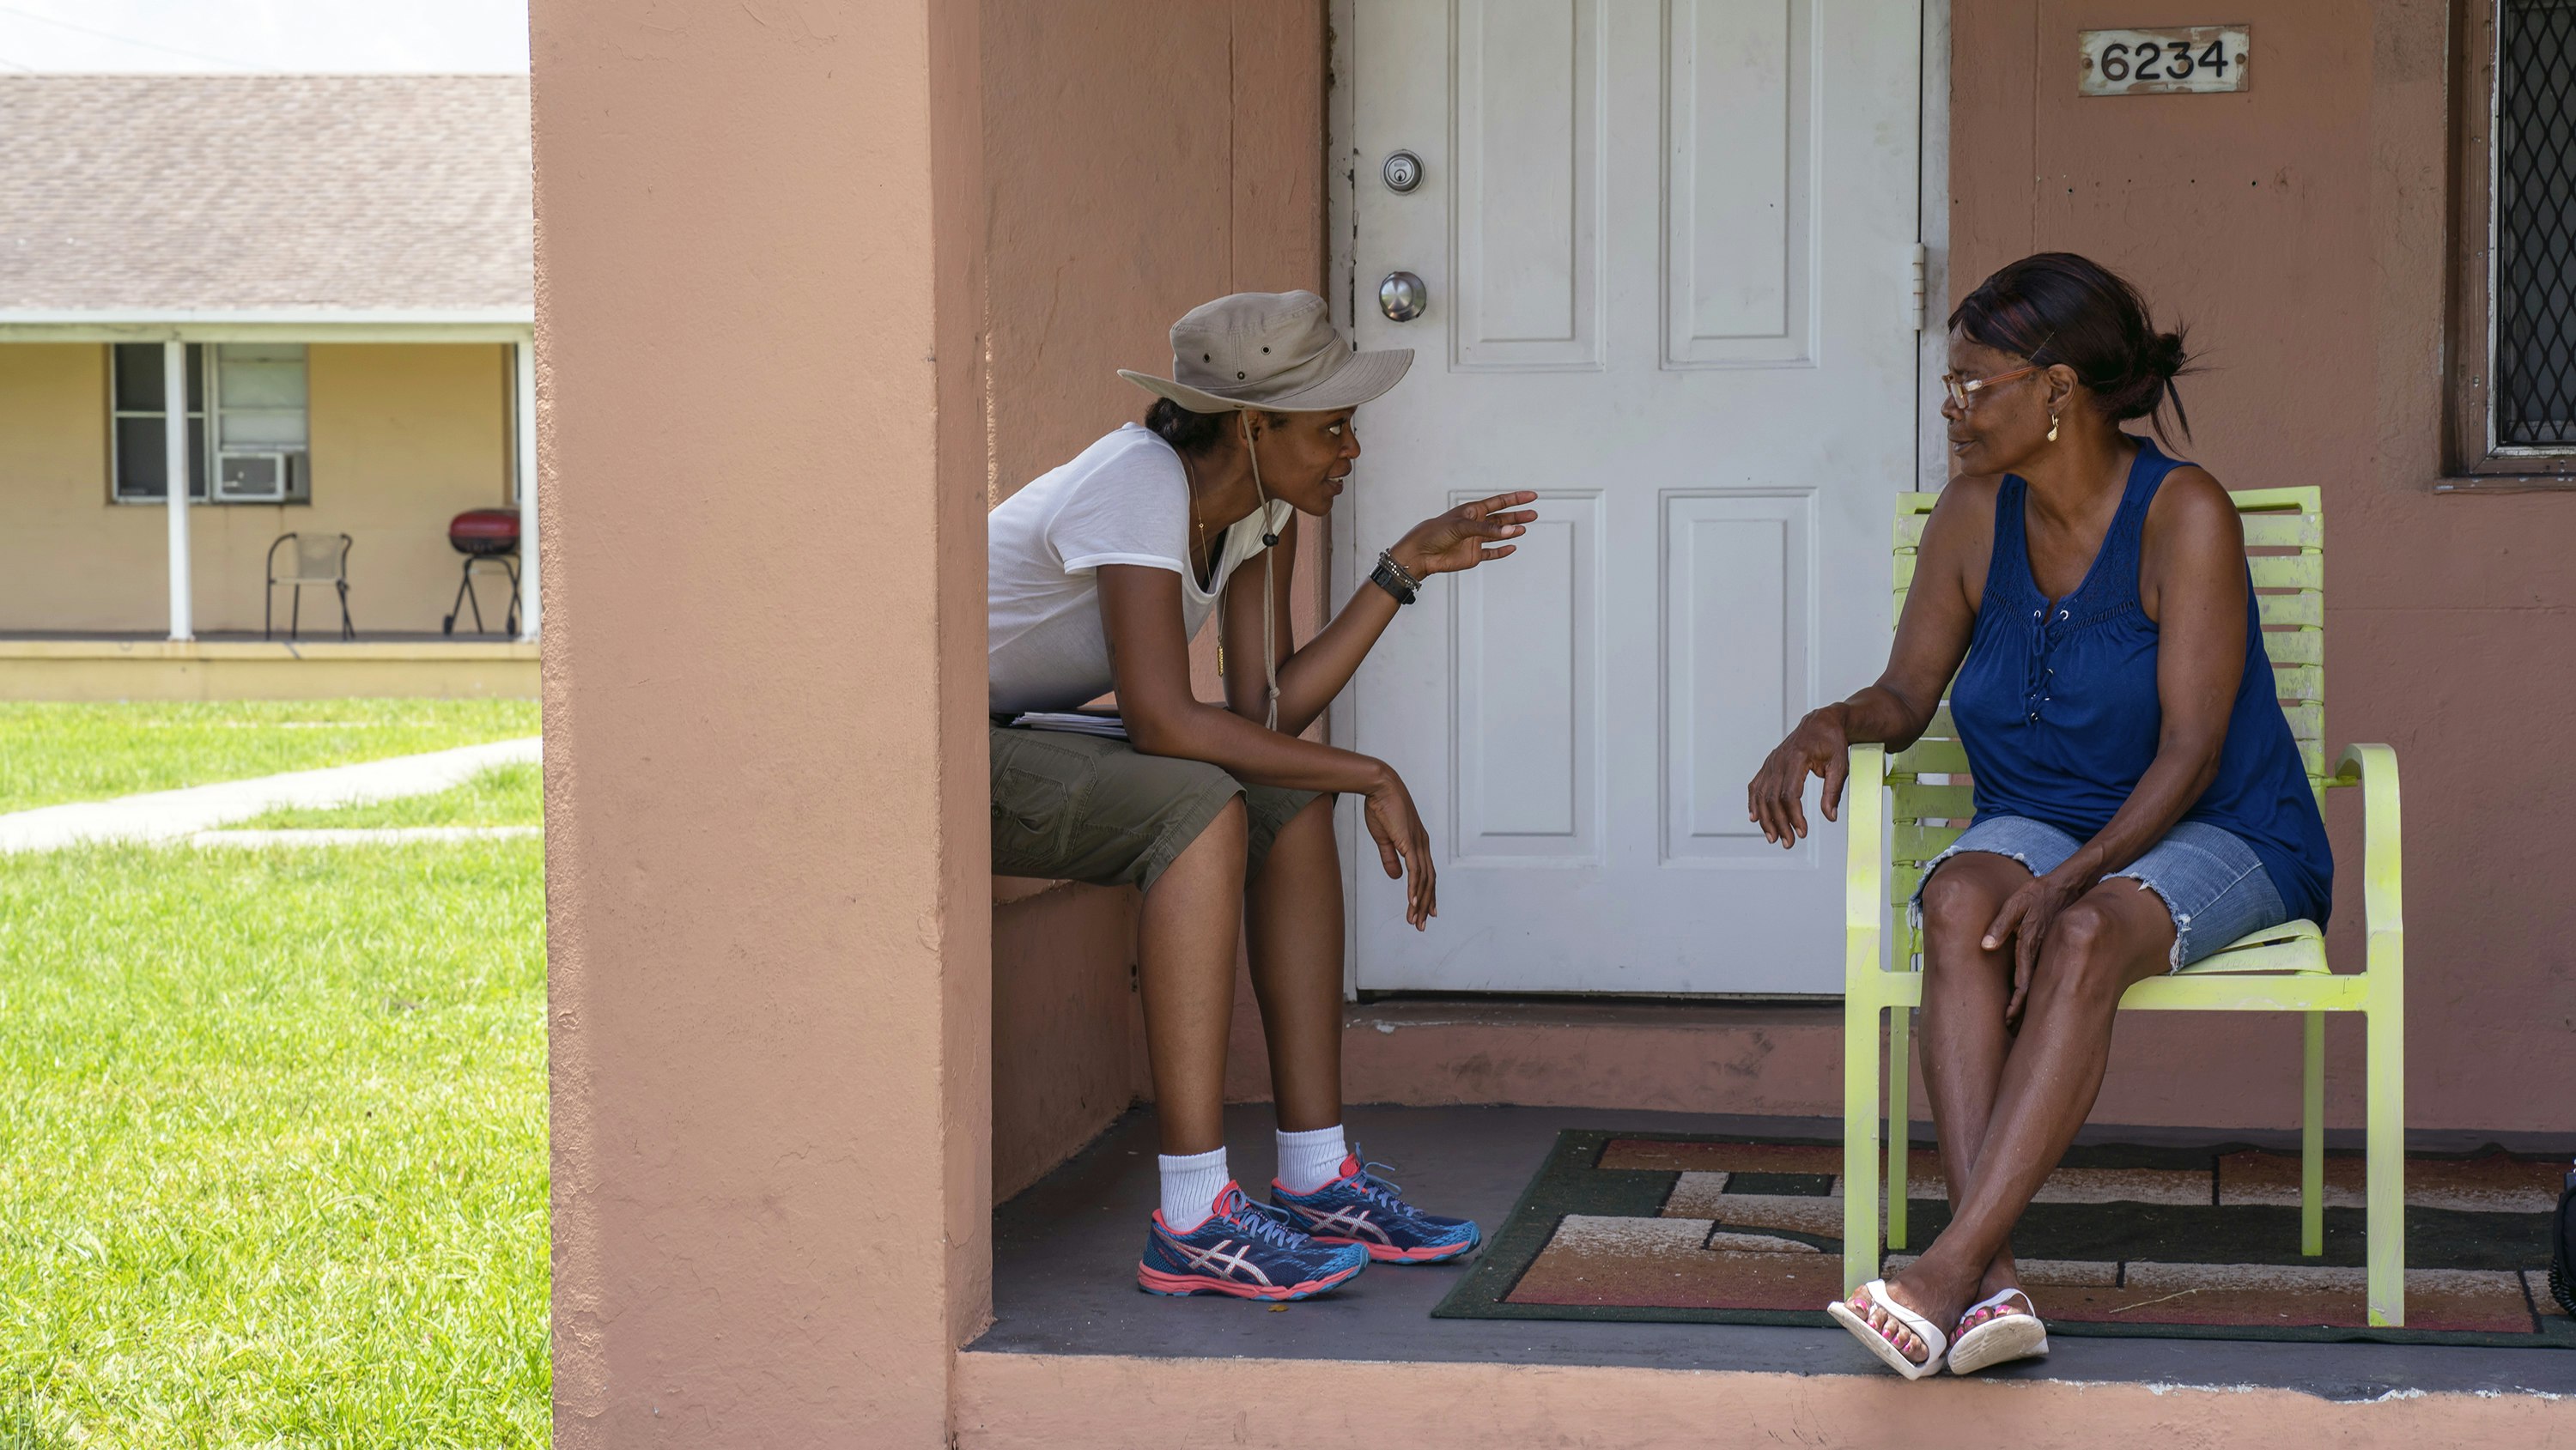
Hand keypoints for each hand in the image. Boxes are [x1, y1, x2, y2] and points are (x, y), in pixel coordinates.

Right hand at [1362, 765, 1436, 929]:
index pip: (1427, 875)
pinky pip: (1415, 870)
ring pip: (1424, 880)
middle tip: (1421, 924)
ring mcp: (1418, 844)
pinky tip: (1412, 902)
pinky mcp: (1409, 842)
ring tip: (1415, 920)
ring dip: (1420, 902)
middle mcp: (1422, 846)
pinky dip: (1415, 888)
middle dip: (1426, 905)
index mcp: (1418, 844)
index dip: (1428, 894)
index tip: (1428, 911)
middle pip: (1429, 882)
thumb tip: (1396, 877)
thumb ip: (1390, 858)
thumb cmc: (1381, 808)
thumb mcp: (1384, 838)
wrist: (1380, 787)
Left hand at [1390, 491, 1539, 577]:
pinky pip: (1491, 552)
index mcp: (1473, 511)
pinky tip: (1512, 547)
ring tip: (1524, 529)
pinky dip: (1502, 551)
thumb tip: (1509, 531)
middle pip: (1502, 519)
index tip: (1531, 496)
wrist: (1421, 553)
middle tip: (1533, 514)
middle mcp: (1476, 524)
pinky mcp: (1473, 555)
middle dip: (1517, 516)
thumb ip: (1487, 529)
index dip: (1515, 499)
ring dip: (1511, 532)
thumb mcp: (1462, 526)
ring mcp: (1475, 540)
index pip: (1499, 503)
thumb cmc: (1436, 532)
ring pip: (1498, 535)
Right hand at [1745, 707, 1850, 847]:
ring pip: (1761, 795)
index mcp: (1797, 758)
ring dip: (1765, 819)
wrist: (1820, 723)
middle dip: (1779, 824)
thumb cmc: (1831, 742)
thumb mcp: (1840, 765)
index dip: (1794, 816)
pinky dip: (1753, 803)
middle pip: (1772, 798)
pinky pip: (1755, 787)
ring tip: (1773, 837)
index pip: (1790, 794)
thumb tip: (1829, 816)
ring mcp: (1771, 763)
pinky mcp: (1768, 766)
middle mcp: (1779, 761)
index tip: (1802, 832)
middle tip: (1789, 842)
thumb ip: (1833, 791)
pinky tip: (1755, 818)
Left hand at [1983, 869, 2088, 1028]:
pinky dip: (2036, 989)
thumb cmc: (2038, 893)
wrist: (2070, 886)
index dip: (2016, 1006)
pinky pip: (2042, 973)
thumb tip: (1985, 945)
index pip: (2022, 984)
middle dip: (2022, 1013)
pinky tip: (2032, 999)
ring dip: (2030, 1004)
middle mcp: (2040, 955)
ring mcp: (2047, 954)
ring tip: (2019, 1024)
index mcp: (2029, 947)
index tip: (2008, 1021)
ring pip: (2038, 985)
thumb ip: (2001, 924)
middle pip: (2030, 992)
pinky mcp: (2050, 950)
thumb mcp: (2017, 903)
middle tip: (2012, 1031)